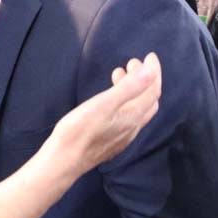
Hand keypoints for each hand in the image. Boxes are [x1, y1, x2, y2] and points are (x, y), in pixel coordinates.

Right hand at [40, 54, 161, 180]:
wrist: (63, 161)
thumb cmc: (79, 130)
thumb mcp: (103, 104)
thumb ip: (129, 87)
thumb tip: (151, 71)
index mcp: (133, 116)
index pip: (153, 90)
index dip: (154, 71)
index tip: (149, 55)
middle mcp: (133, 127)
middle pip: (149, 100)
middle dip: (145, 79)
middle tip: (131, 63)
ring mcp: (123, 136)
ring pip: (138, 109)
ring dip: (134, 90)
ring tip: (118, 75)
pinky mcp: (112, 141)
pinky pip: (128, 117)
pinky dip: (126, 101)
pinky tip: (112, 101)